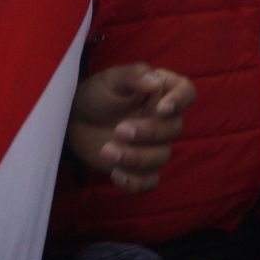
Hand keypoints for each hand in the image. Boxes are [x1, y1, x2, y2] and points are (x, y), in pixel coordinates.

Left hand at [68, 63, 195, 192]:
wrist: (74, 120)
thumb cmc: (96, 93)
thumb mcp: (110, 79)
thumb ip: (133, 77)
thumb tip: (155, 81)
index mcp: (161, 90)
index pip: (186, 91)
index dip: (180, 100)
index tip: (161, 109)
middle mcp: (163, 118)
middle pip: (174, 128)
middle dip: (149, 132)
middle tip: (118, 130)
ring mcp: (154, 144)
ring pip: (162, 156)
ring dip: (136, 157)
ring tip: (106, 150)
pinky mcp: (140, 167)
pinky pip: (150, 181)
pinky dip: (136, 182)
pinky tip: (116, 174)